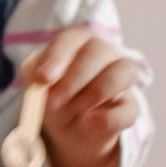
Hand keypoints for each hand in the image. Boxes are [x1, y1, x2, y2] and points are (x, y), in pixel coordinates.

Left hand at [23, 26, 140, 166]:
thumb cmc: (51, 98)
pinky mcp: (130, 106)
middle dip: (73, 79)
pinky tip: (87, 124)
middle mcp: (103, 53)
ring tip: (73, 111)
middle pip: (98, 51)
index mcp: (76, 43)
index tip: (43, 79)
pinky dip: (107, 119)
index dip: (57, 56)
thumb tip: (40, 84)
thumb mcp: (36, 90)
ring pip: (123, 72)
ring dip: (95, 93)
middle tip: (53, 102)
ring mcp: (121, 78)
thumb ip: (35, 83)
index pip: (72, 38)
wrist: (68, 128)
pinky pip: (128, 108)